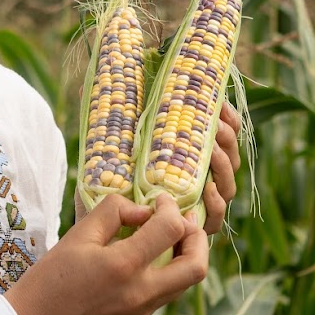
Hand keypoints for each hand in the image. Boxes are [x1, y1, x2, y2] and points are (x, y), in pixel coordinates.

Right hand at [6, 192, 206, 314]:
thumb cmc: (48, 280)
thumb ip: (113, 213)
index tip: (158, 200)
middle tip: (181, 220)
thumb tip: (141, 211)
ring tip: (167, 237)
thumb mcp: (76, 236)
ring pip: (186, 282)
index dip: (170, 207)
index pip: (170, 229)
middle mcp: (141, 292)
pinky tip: (148, 257)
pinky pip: (168, 293)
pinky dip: (169, 270)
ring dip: (186, 255)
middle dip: (197, 237)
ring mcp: (142, 311)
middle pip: (196, 266)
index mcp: (124, 266)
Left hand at [72, 100, 242, 229]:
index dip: (227, 116)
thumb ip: (104, 119)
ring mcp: (200, 203)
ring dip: (224, 165)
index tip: (219, 104)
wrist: (96, 229)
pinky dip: (216, 202)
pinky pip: (215, 216)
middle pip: (228, 154)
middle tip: (214, 125)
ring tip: (211, 152)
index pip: (220, 132)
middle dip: (227, 137)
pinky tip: (208, 189)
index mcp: (188, 153)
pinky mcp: (193, 228)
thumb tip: (85, 85)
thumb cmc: (106, 183)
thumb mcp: (106, 147)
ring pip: (227, 184)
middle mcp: (199, 177)